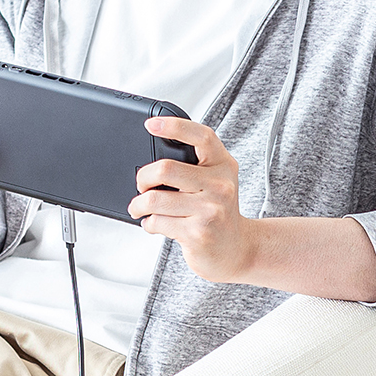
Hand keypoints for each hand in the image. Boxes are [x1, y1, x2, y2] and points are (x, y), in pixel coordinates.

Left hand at [130, 117, 255, 282]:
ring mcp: (210, 211)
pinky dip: (148, 223)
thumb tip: (153, 157)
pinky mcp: (198, 234)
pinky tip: (154, 224)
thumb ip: (195, 165)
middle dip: (142, 177)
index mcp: (223, 166)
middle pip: (166, 169)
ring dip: (138, 204)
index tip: (150, 125)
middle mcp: (220, 186)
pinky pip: (158, 222)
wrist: (237, 250)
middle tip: (141, 185)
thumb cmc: (218, 213)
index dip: (174, 126)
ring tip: (139, 208)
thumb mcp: (217, 181)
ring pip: (155, 199)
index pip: (201, 137)